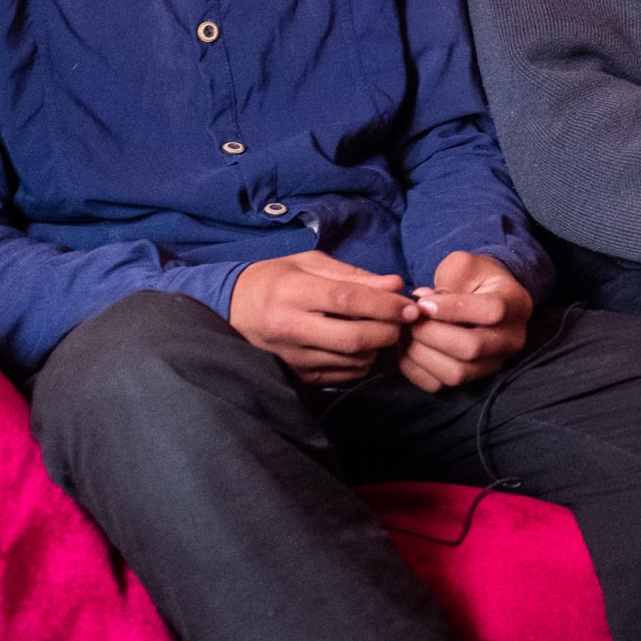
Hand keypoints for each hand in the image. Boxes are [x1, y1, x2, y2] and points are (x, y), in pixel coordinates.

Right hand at [228, 251, 413, 385]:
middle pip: (353, 338)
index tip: (409, 307)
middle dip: (387, 331)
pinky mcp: (294, 376)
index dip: (384, 305)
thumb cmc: (275, 279)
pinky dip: (361, 363)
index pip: (347, 300)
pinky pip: (342, 376)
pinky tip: (360, 347)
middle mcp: (289, 327)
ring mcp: (291, 356)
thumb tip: (395, 285)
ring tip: (381, 331)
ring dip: (377, 348)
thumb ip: (354, 275)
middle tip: (402, 323)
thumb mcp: (310, 264)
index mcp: (292, 292)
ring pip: (351, 360)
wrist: (230, 309)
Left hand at [400, 252, 532, 393]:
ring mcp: (495, 363)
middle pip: (472, 348)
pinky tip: (408, 348)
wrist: (486, 296)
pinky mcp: (473, 379)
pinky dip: (417, 370)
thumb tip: (425, 307)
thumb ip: (449, 279)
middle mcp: (511, 339)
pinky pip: (441, 385)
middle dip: (432, 333)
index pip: (491, 312)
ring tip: (407, 333)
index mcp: (514, 303)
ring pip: (457, 373)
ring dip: (422, 354)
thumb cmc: (474, 278)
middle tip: (411, 319)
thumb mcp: (464, 264)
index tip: (424, 302)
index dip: (453, 308)